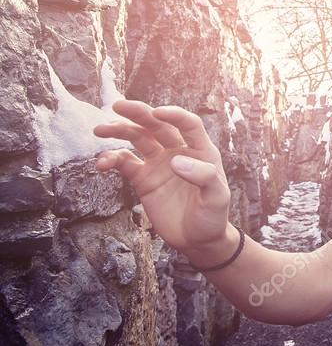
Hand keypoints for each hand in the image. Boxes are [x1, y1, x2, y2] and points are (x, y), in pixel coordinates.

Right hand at [92, 100, 230, 251]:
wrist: (197, 239)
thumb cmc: (213, 216)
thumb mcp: (217, 198)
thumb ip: (204, 177)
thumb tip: (177, 161)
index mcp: (201, 150)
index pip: (188, 124)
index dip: (174, 115)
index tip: (157, 112)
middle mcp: (178, 151)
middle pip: (157, 125)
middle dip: (138, 113)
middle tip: (118, 106)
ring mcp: (159, 163)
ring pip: (138, 139)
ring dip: (119, 131)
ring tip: (100, 130)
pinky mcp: (143, 178)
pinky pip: (125, 162)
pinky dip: (112, 159)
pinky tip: (102, 163)